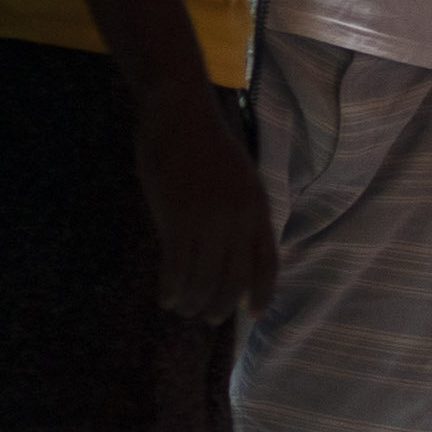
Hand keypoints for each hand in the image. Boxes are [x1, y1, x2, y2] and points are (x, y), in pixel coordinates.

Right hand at [133, 82, 276, 323]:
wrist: (180, 114)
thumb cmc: (205, 144)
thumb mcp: (238, 178)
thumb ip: (239, 212)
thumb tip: (231, 249)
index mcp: (257, 208)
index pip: (267, 262)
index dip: (262, 292)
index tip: (254, 314)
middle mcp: (238, 219)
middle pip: (234, 279)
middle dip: (221, 305)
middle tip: (208, 318)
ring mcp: (208, 220)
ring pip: (204, 279)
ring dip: (193, 301)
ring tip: (182, 309)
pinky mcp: (177, 219)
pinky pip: (176, 267)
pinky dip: (171, 287)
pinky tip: (165, 296)